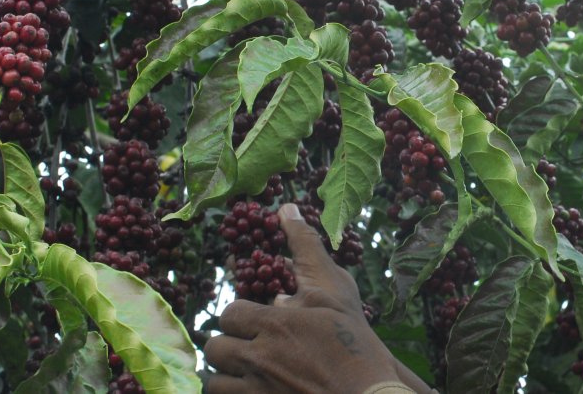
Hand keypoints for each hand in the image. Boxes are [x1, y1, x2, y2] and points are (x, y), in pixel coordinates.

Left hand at [205, 203, 403, 392]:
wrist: (369, 393)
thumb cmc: (353, 339)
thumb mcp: (333, 288)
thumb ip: (305, 247)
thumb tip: (286, 208)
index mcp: (274, 323)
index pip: (230, 313)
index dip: (240, 314)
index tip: (254, 318)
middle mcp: (259, 358)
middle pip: (215, 347)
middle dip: (229, 343)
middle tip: (248, 343)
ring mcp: (258, 389)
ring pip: (213, 380)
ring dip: (224, 371)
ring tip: (243, 367)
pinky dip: (230, 391)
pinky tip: (245, 387)